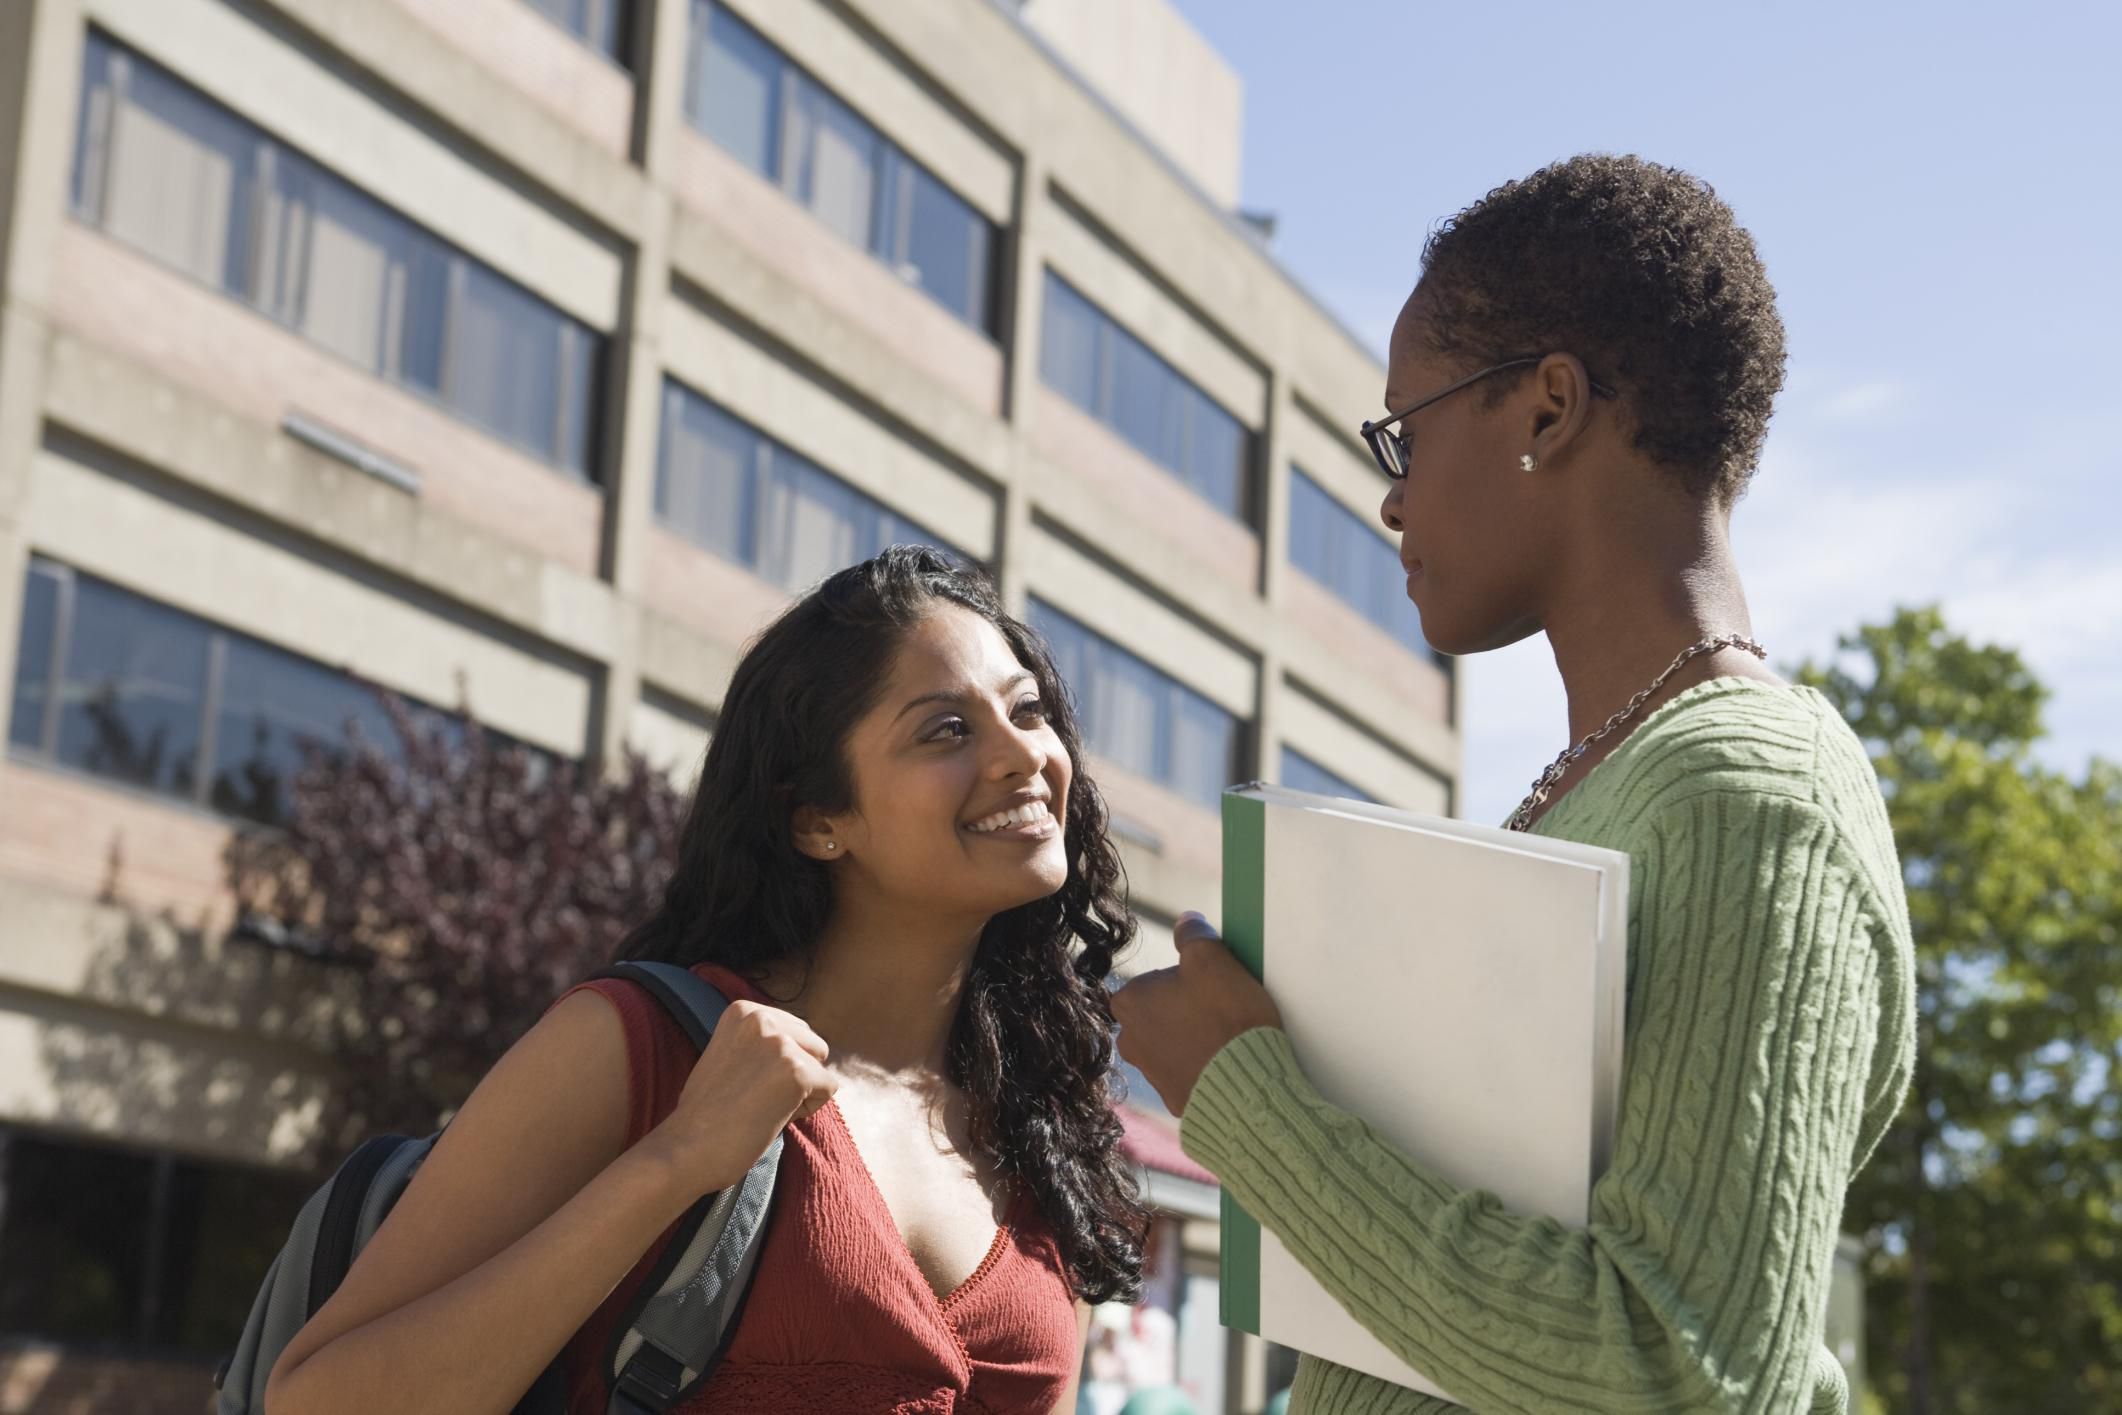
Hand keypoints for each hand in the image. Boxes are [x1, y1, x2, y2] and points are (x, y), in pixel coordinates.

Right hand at [645, 1001, 838, 1197]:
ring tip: (761, 1106)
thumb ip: (760, 1043)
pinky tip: (772, 1117)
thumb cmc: (706, 1112)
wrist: (685, 1149)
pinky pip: (828, 1088)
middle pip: (813, 1045)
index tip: (743, 1083)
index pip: (793, 1031)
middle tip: (753, 1098)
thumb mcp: (728, 1054)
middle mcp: (762, 1018)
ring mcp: (780, 1043)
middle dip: (794, 1074)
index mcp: (743, 1011)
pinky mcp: (797, 1071)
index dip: (776, 1065)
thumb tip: (803, 1047)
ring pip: (820, 1067)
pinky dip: (807, 1110)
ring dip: (800, 1092)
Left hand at [1111, 913, 1281, 1116]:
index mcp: (1130, 1003)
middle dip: (1184, 1011)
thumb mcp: (1211, 959)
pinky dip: (1203, 1068)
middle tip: (1220, 1011)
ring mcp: (1151, 1075)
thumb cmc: (1225, 1015)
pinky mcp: (1174, 1101)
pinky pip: (1187, 1075)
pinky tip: (1226, 1063)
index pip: (1152, 981)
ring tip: (1226, 1038)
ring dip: (1192, 1039)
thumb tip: (1184, 920)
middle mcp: (1130, 1041)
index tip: (1208, 986)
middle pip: (1160, 1014)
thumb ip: (1192, 934)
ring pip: (1172, 1044)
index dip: (1182, 980)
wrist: (1248, 1086)